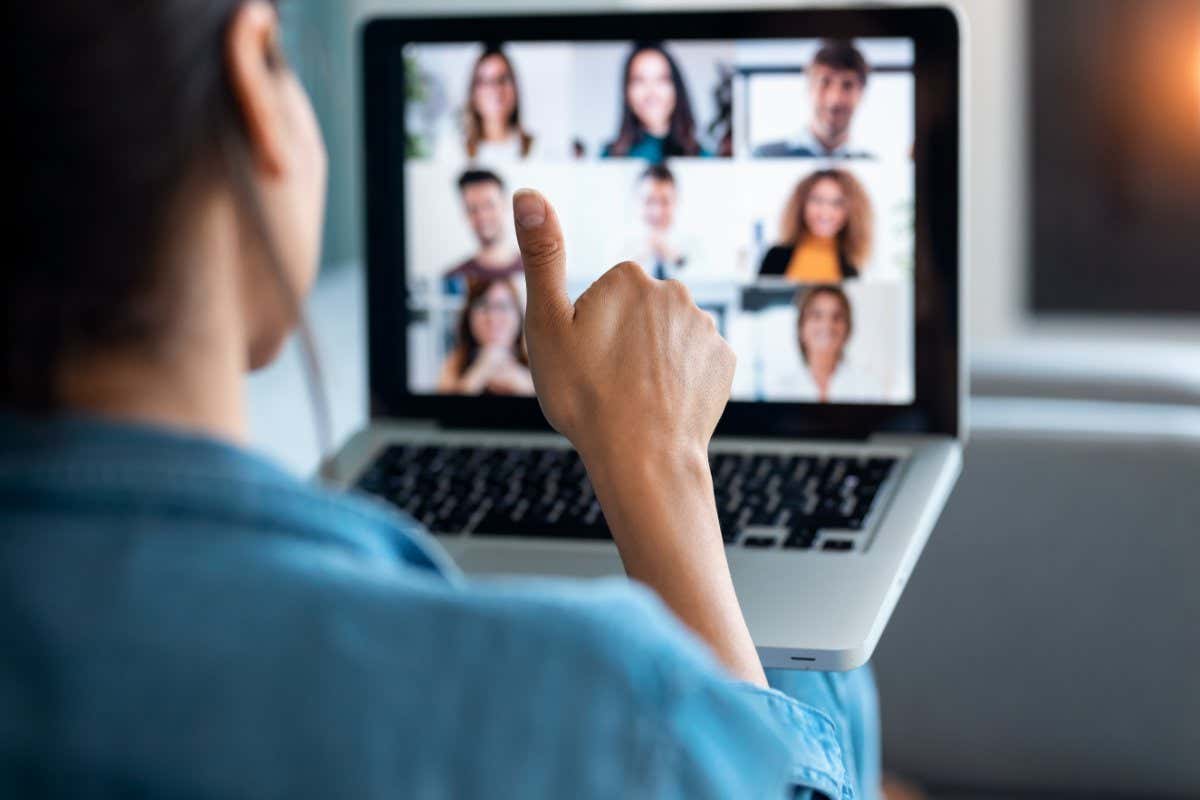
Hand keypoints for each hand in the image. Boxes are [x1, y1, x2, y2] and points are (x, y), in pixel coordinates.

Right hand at [512, 189, 763, 686]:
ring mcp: (705, 328)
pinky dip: (680, 380)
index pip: (602, 295)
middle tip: (605, 382)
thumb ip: (540, 255)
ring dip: (652, 361)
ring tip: (634, 398)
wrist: (644, 458)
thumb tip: (526, 191)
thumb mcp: (546, 325)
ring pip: (666, 339)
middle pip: (637, 314)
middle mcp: (675, 292)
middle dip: (621, 340)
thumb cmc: (586, 394)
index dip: (586, 330)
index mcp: (629, 278)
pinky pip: (694, 363)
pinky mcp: (725, 362)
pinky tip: (664, 406)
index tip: (583, 360)